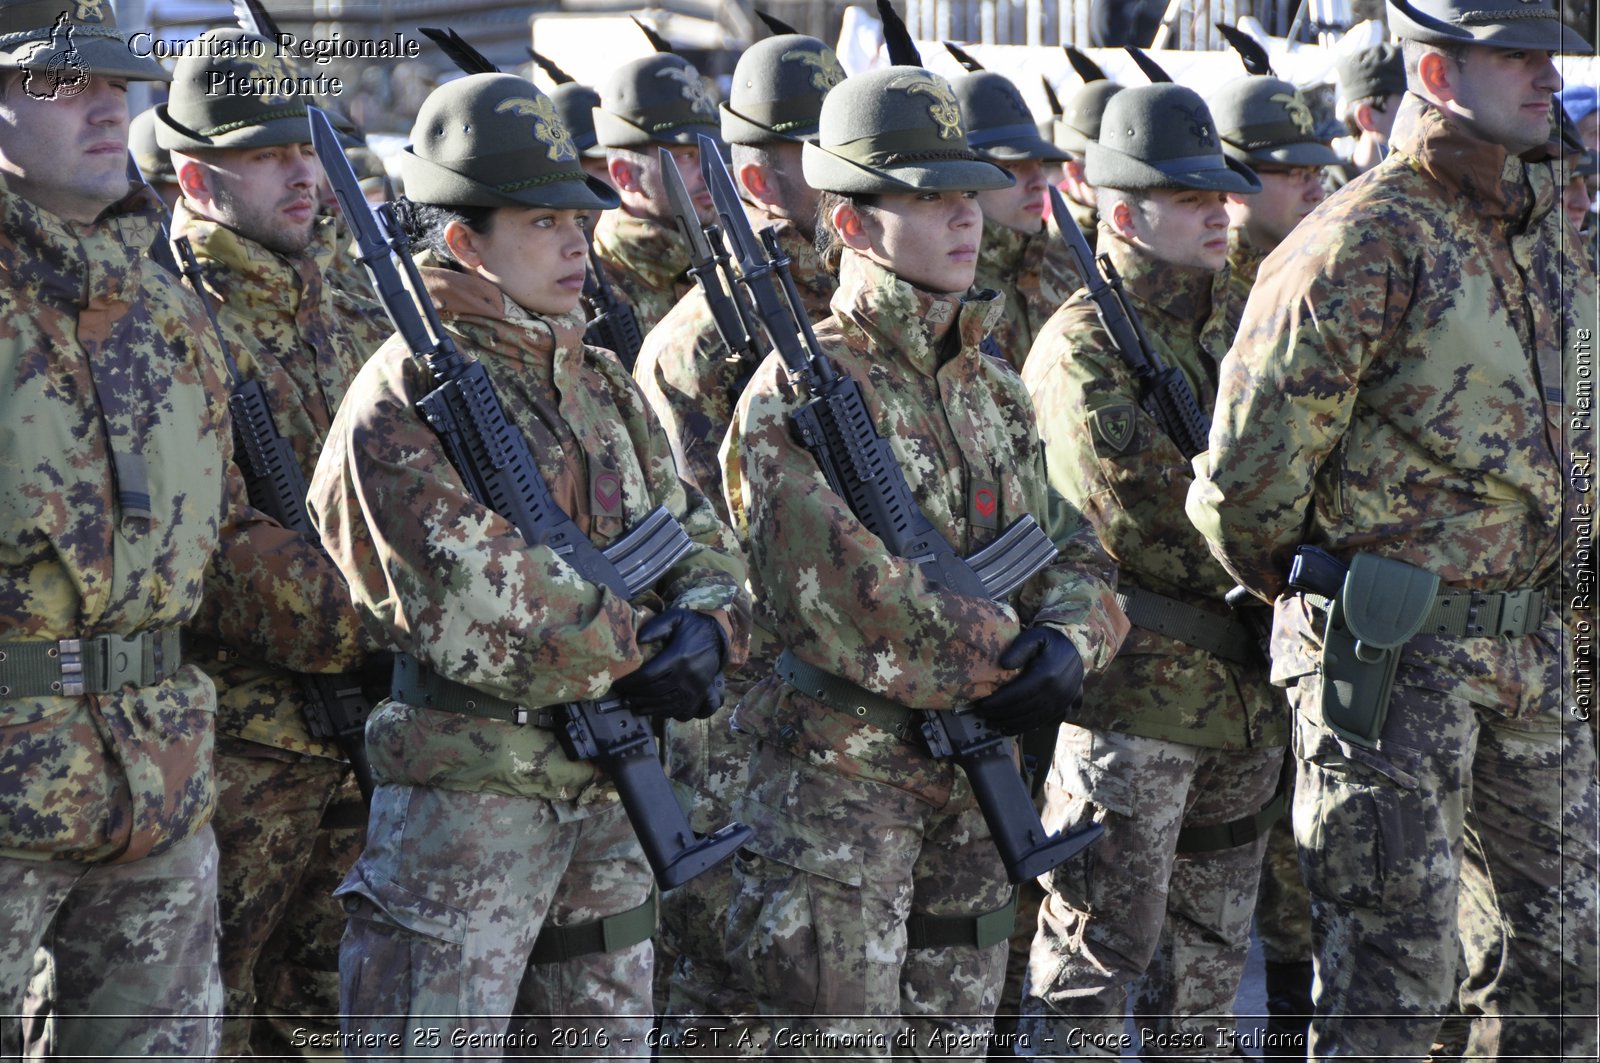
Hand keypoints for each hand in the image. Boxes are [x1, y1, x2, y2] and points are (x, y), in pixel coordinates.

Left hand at [613, 609, 727, 720]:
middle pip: (655, 692)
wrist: (717, 636)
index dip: (630, 684)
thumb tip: (638, 640)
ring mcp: (695, 688)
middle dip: (636, 696)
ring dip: (648, 708)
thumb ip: (656, 626)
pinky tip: (655, 710)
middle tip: (623, 697)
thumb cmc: (692, 627)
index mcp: (678, 657)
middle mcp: (687, 675)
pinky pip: (683, 711)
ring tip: (634, 706)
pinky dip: (667, 714)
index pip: (648, 676)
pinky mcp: (700, 695)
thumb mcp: (675, 618)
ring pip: (667, 705)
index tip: (617, 685)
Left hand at [971, 627, 1083, 735]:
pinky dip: (1027, 728)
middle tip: (981, 715)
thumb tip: (1004, 664)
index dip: (997, 703)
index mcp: (1046, 675)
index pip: (1016, 694)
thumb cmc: (1051, 641)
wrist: (1077, 649)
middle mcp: (1055, 693)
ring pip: (1032, 720)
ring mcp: (1061, 703)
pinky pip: (1044, 723)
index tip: (980, 705)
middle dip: (1000, 715)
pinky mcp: (1064, 708)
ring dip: (1011, 725)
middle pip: (1022, 710)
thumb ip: (1019, 648)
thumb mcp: (1035, 637)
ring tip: (993, 725)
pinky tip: (1012, 729)